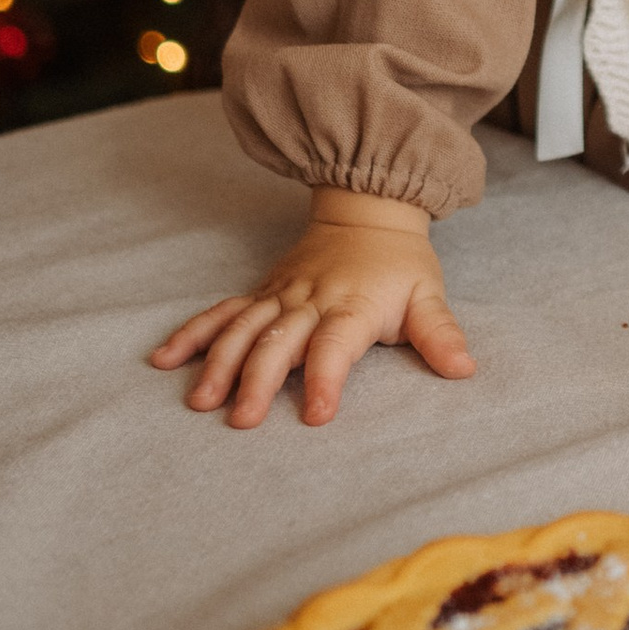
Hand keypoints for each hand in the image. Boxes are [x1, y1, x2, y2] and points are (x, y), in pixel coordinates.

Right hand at [149, 189, 474, 431]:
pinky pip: (222, 312)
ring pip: (243, 329)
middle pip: (279, 342)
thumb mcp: (428, 294)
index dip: (327, 378)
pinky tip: (163, 360)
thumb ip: (440, 333)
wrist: (368, 210)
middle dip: (259, 380)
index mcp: (353, 305)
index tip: (317, 415)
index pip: (336, 345)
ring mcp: (279, 295)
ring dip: (218, 363)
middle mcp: (309, 300)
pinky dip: (193, 334)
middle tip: (241, 419)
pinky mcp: (261, 293)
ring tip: (199, 400)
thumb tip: (464, 368)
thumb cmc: (400, 262)